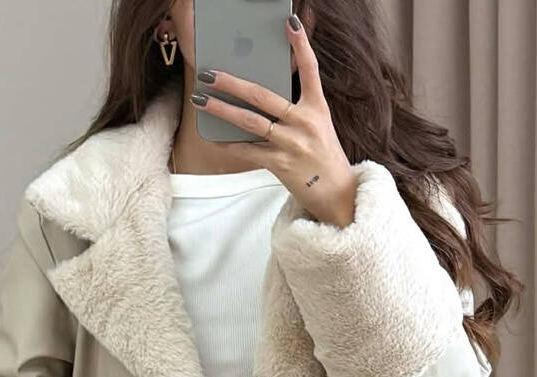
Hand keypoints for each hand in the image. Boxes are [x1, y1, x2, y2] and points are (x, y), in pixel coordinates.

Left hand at [189, 16, 356, 226]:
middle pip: (263, 96)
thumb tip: (261, 92)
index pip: (310, 70)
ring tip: (200, 99)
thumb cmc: (322, 156)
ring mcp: (292, 144)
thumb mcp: (318, 125)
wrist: (337, 195)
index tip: (288, 22)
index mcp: (316, 108)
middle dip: (232, 82)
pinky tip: (213, 137)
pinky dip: (229, 145)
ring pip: (250, 122)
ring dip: (222, 110)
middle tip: (208, 73)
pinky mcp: (281, 165)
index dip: (300, 45)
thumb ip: (295, 107)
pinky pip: (248, 152)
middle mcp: (305, 123)